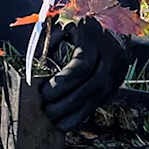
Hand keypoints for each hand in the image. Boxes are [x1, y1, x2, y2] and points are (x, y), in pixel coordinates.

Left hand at [39, 16, 129, 131]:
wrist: (111, 25)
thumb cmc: (77, 26)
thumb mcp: (62, 25)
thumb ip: (47, 42)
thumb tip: (33, 63)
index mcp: (92, 36)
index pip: (83, 64)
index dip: (64, 81)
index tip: (45, 93)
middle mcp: (108, 53)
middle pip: (93, 83)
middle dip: (69, 100)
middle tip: (48, 110)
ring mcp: (116, 68)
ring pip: (100, 95)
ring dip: (77, 111)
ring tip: (56, 121)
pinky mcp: (116, 81)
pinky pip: (100, 101)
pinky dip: (83, 113)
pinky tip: (67, 123)